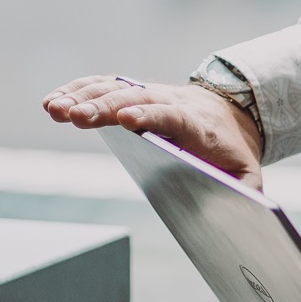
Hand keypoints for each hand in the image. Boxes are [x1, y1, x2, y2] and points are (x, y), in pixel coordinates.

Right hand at [42, 75, 263, 186]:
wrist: (230, 114)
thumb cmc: (232, 152)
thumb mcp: (247, 175)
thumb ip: (245, 193)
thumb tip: (240, 214)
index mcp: (197, 125)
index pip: (172, 116)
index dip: (150, 115)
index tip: (126, 118)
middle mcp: (171, 102)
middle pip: (135, 99)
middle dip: (104, 107)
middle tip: (74, 116)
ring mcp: (150, 95)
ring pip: (115, 89)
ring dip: (82, 97)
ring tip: (53, 109)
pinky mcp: (132, 93)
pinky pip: (103, 87)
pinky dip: (78, 91)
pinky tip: (53, 102)